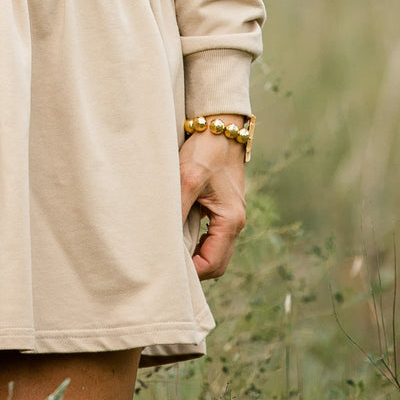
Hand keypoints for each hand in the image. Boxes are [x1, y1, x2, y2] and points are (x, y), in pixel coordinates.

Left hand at [179, 119, 246, 280]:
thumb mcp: (187, 178)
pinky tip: (178, 232)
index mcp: (231, 221)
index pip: (213, 264)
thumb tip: (163, 239)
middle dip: (194, 268)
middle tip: (165, 263)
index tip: (167, 266)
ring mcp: (231, 216)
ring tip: (170, 250)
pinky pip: (212, 235)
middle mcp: (235, 223)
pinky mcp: (223, 207)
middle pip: (216, 262)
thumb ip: (177, 209)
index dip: (192, 272)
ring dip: (195, 254)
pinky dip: (197, 240)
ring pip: (214, 250)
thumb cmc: (205, 151)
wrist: (220, 127)